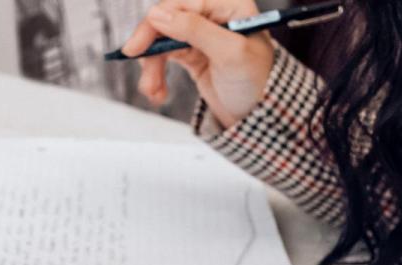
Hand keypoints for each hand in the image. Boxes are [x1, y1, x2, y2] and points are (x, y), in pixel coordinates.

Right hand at [122, 0, 274, 128]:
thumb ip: (195, 30)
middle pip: (167, 20)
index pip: (182, 3)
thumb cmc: (258, 82)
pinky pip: (165, 58)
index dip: (156, 23)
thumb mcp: (230, 53)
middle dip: (152, 49)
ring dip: (152, 68)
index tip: (139, 47)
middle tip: (142, 73)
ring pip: (162, 42)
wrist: (262, 116)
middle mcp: (213, 15)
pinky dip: (158, 75)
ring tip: (153, 91)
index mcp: (227, 4)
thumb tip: (159, 14)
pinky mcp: (193, 54)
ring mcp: (201, 35)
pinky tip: (158, 92)